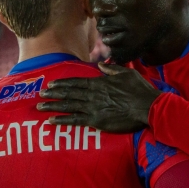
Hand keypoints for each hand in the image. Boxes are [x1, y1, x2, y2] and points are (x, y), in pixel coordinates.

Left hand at [37, 63, 161, 132]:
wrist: (148, 107)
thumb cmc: (139, 90)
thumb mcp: (126, 74)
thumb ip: (111, 70)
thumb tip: (100, 66)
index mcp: (99, 83)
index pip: (76, 82)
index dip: (62, 83)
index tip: (51, 84)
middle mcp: (93, 94)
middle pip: (69, 93)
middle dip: (53, 94)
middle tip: (40, 94)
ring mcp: (93, 108)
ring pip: (68, 106)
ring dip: (53, 106)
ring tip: (40, 107)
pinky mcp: (96, 121)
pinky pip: (75, 120)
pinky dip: (62, 120)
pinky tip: (52, 121)